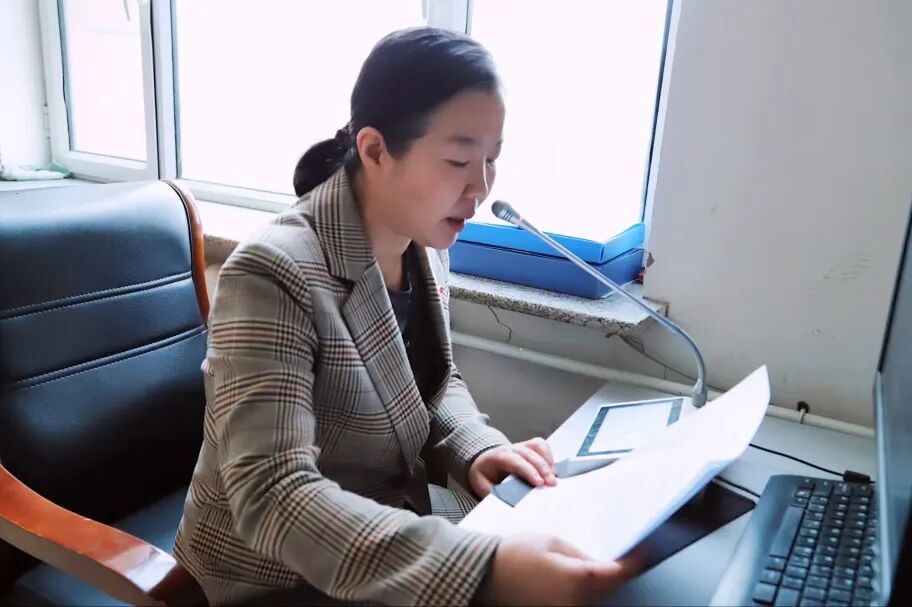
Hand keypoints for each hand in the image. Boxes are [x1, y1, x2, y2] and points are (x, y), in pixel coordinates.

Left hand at [468, 437, 556, 498]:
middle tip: (552, 484)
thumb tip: (505, 505)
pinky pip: (541, 446)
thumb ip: (493, 494)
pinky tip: (553, 471)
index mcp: (497, 457)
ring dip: (548, 461)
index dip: (528, 471)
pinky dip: (549, 456)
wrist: (484, 461)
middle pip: (530, 454)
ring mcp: (521, 445)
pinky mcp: (529, 446)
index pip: (515, 461)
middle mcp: (511, 449)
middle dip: (543, 469)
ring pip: (537, 446)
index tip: (539, 483)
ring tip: (555, 478)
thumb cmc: (485, 475)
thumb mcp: (482, 485)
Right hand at [477, 535, 644, 605]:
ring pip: (594, 597)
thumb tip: (599, 561)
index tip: (643, 552)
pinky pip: (578, 602)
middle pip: (608, 589)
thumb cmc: (514, 554)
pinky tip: (577, 577)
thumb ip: (581, 553)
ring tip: (596, 564)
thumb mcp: (553, 542)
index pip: (618, 573)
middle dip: (616, 572)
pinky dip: (583, 590)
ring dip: (599, 583)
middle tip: (623, 555)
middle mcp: (575, 601)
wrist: (484, 573)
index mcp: (578, 579)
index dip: (634, 562)